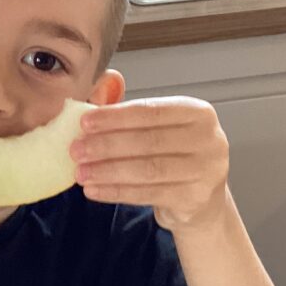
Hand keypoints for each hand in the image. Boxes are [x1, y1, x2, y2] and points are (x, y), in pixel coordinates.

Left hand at [71, 96, 229, 232]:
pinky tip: (94, 190)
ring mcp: (206, 171)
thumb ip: (129, 111)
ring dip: (107, 171)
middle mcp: (209, 139)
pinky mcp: (195, 199)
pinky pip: (148, 194)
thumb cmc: (175, 158)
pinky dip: (116, 192)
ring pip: (147, 169)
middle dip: (106, 145)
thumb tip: (102, 85)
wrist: (201, 201)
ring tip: (80, 172)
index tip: (84, 122)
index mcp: (198, 113)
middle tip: (76, 150)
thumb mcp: (157, 129)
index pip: (151, 111)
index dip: (115, 117)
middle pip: (148, 140)